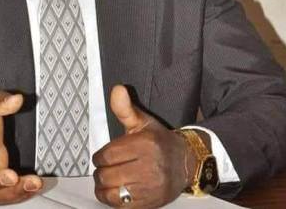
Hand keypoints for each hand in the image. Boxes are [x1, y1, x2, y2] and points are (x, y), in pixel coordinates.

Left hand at [92, 85, 196, 207]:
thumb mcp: (143, 121)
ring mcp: (150, 187)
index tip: (102, 156)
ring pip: (112, 192)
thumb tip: (117, 89)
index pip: (108, 155)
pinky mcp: (151, 202)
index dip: (99, 157)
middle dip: (100, 172)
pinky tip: (114, 191)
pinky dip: (113, 200)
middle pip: (108, 175)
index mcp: (144, 143)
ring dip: (103, 188)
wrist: (185, 162)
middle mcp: (148, 166)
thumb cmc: (158, 140)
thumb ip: (125, 108)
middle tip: (103, 169)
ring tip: (106, 181)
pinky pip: (122, 206)